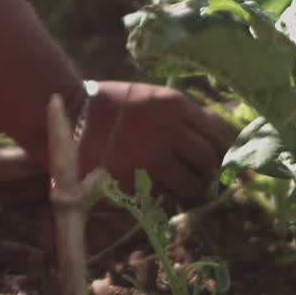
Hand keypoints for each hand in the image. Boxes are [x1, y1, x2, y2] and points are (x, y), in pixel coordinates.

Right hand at [77, 81, 236, 204]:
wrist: (68, 115)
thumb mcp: (151, 98)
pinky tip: (150, 188)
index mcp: (176, 104)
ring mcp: (153, 157)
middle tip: (200, 179)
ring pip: (192, 184)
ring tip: (177, 188)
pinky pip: (163, 195)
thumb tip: (213, 143)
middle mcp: (170, 129)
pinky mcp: (136, 180)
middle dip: (209, 174)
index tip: (226, 163)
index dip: (227, 153)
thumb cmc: (109, 105)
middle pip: (210, 160)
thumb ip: (180, 117)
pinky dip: (162, 196)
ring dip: (188, 190)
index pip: (220, 133)